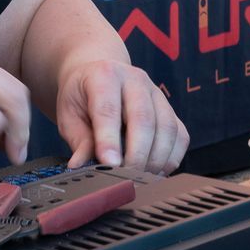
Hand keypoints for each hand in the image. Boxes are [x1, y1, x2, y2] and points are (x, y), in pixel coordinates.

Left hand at [55, 60, 184, 172]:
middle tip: (125, 177)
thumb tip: (80, 166)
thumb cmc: (82, 96)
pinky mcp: (170, 109)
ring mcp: (157, 93)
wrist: (99, 71)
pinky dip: (171, 158)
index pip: (108, 109)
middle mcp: (135, 80)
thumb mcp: (69, 113)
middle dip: (137, 154)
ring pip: (167, 128)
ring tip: (139, 177)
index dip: (109, 139)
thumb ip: (78, 140)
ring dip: (156, 159)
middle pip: (144, 118)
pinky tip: (155, 171)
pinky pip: (180, 135)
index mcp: (105, 75)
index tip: (109, 164)